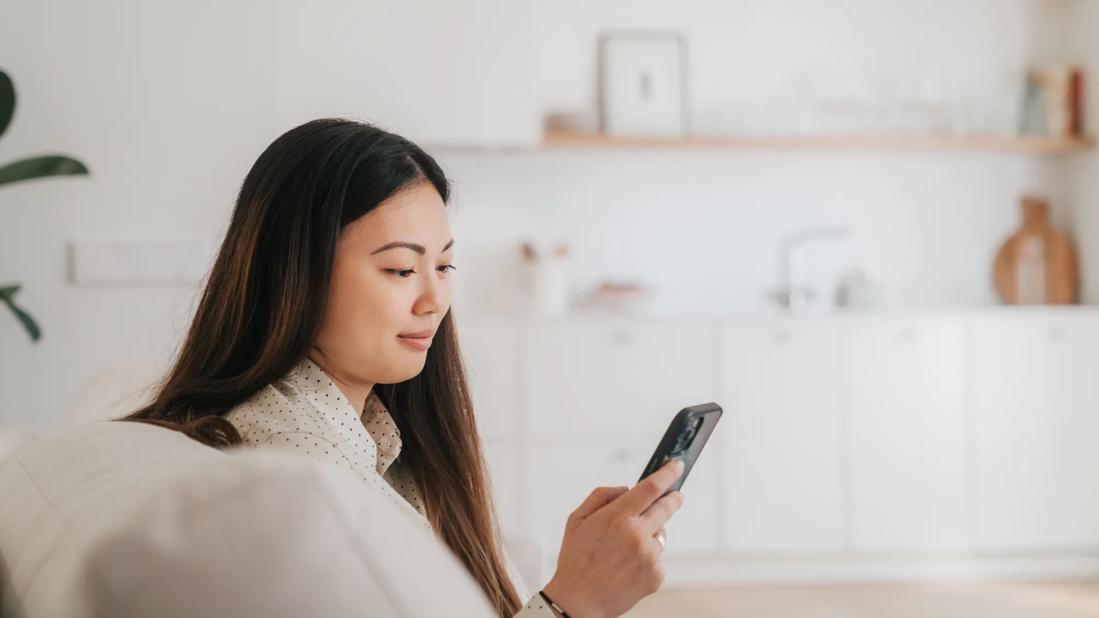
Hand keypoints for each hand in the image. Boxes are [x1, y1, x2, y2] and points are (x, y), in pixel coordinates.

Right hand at [541, 458, 684, 617]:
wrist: (578, 602)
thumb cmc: (575, 560)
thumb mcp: (577, 519)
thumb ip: (602, 496)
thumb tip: (627, 489)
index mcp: (617, 517)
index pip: (651, 487)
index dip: (668, 474)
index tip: (676, 466)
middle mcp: (637, 534)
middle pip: (666, 507)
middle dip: (673, 498)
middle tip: (675, 495)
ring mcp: (649, 556)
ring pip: (660, 535)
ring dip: (650, 534)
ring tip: (625, 550)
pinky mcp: (656, 575)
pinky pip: (658, 558)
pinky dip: (647, 558)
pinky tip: (628, 566)